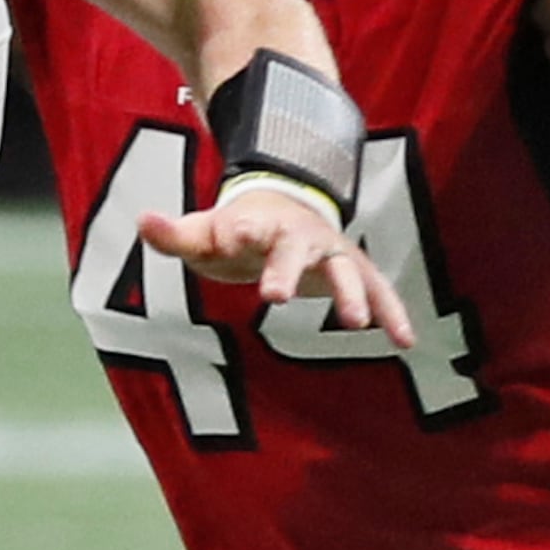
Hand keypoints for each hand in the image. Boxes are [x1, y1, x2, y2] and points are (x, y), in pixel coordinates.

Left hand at [143, 181, 417, 346]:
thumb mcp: (203, 232)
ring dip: (351, 295)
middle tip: (274, 295)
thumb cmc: (237, 230)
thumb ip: (173, 234)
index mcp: (257, 223)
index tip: (229, 236)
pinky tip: (407, 343)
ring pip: (345, 270)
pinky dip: (393, 313)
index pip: (245, 224)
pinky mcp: (352, 271)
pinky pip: (379, 291)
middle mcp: (298, 235)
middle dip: (286, 269)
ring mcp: (330, 252)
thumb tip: (141, 220)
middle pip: (293, 249)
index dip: (238, 229)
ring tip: (356, 325)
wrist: (283, 206)